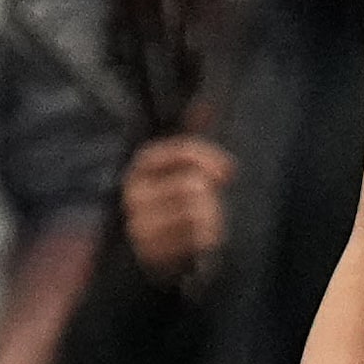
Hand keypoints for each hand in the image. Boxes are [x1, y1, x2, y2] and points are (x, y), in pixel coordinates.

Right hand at [122, 136, 234, 282]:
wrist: (141, 261)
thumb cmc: (167, 209)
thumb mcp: (173, 173)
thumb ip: (190, 143)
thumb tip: (208, 102)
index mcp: (141, 168)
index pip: (181, 151)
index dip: (208, 158)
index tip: (228, 171)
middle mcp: (135, 196)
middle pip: (194, 186)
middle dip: (212, 198)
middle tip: (213, 209)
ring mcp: (141, 227)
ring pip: (197, 214)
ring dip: (212, 221)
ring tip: (209, 228)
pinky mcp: (151, 255)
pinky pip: (195, 243)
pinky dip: (206, 243)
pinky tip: (202, 246)